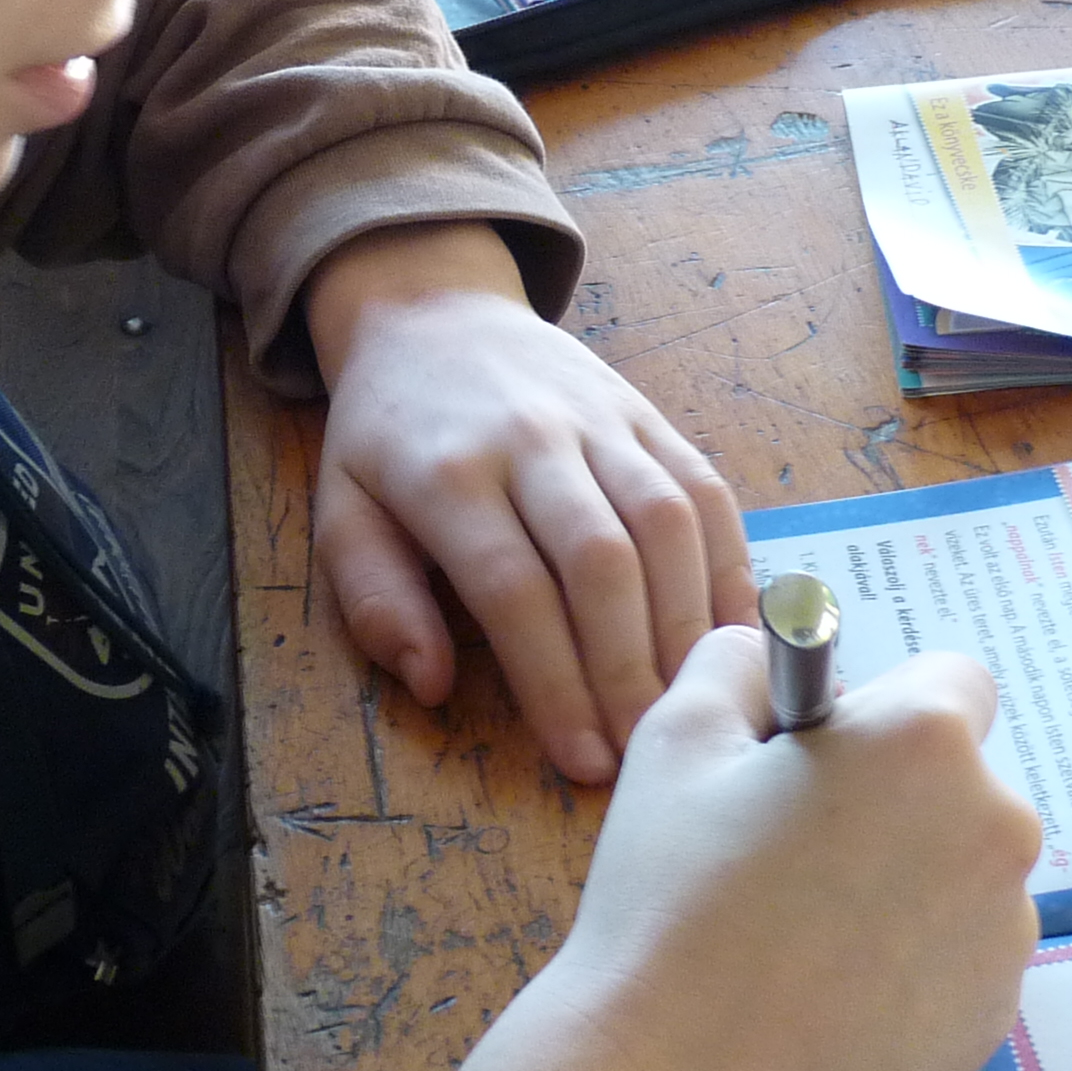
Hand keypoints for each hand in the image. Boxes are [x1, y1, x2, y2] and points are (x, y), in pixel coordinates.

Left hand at [304, 223, 751, 784]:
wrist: (433, 311)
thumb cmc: (386, 435)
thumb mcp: (340, 511)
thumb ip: (376, 599)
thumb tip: (432, 685)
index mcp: (445, 473)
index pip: (511, 588)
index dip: (554, 681)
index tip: (582, 759)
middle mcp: (531, 440)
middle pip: (599, 561)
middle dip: (627, 669)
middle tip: (645, 747)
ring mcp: (599, 420)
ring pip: (665, 524)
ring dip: (687, 625)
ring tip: (693, 702)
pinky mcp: (647, 413)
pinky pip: (704, 489)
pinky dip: (730, 564)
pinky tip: (731, 633)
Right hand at [450, 625, 1045, 1070]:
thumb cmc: (670, 897)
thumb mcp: (676, 737)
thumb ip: (738, 662)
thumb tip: (775, 662)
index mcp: (927, 742)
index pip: (951, 679)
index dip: (880, 708)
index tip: (817, 758)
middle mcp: (997, 830)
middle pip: (959, 783)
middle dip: (893, 799)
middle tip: (789, 852)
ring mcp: (1005, 937)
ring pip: (960, 875)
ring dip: (905, 883)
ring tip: (799, 939)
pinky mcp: (993, 1024)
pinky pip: (958, 960)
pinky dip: (909, 966)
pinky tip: (824, 999)